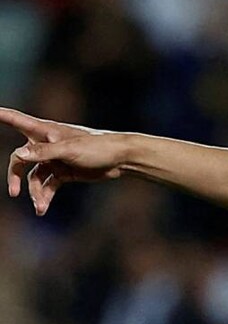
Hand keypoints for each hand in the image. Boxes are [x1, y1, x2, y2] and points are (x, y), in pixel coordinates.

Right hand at [4, 108, 127, 215]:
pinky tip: (43, 208)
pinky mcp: (64, 173)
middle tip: (13, 192)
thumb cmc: (97, 147)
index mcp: (45, 131)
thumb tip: (19, 155)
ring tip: (40, 206)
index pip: (16, 120)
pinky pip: (48, 186)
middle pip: (20, 159)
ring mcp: (54, 159)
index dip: (2, 115)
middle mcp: (46, 144)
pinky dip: (45, 196)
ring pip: (34, 177)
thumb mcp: (69, 149)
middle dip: (15, 175)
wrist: (120, 159)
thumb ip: (44, 152)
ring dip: (34, 192)